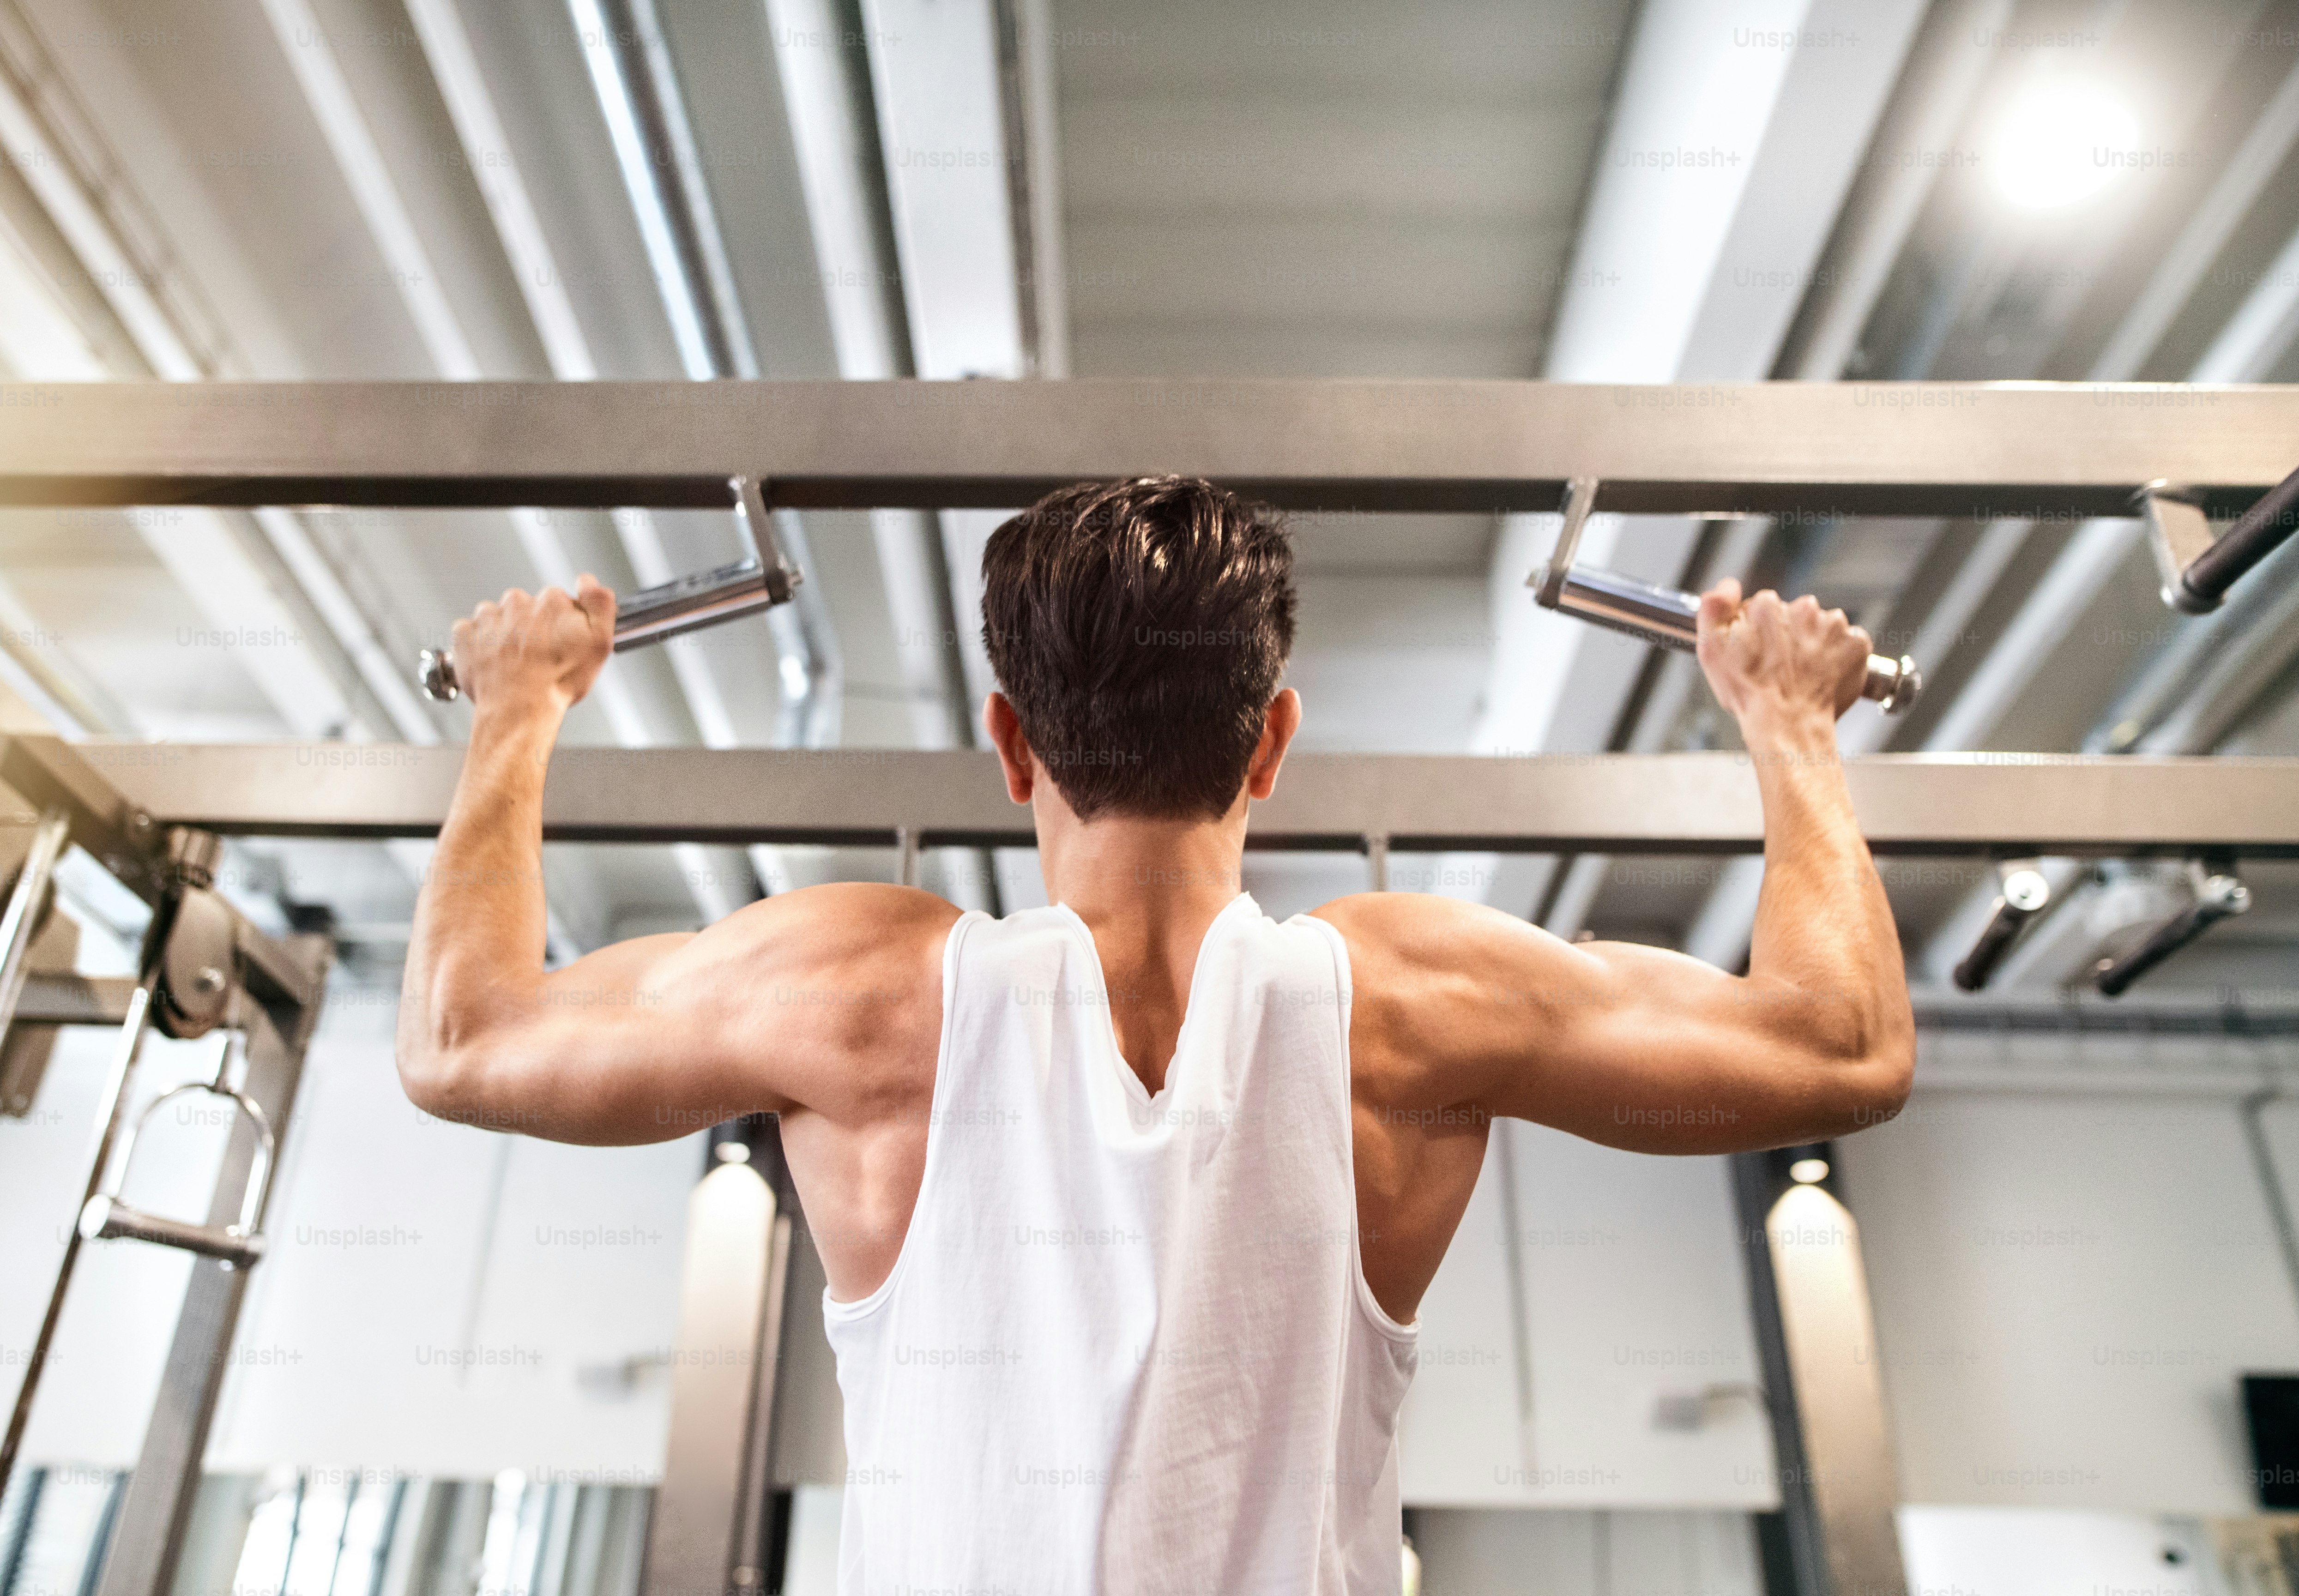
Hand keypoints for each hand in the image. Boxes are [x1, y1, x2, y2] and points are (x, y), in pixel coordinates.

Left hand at [449, 575, 615, 715]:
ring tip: (514, 661)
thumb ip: (599, 604)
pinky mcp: (465, 633)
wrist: (519, 710)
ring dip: (504, 633)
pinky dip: (480, 644)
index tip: (559, 642)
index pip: (556, 600)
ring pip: (498, 616)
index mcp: (550, 601)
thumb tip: (587, 580)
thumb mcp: (599, 643)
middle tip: (537, 655)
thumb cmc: (558, 682)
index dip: (560, 622)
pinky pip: (472, 630)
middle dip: (530, 625)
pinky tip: (493, 661)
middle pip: (525, 606)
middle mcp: (517, 602)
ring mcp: (488, 617)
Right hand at [1695, 579, 1869, 727]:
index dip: (1760, 630)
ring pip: (1823, 626)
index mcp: (1767, 606)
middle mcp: (1803, 609)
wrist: (1787, 726)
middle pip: (1796, 614)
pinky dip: (1840, 655)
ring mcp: (1833, 626)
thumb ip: (1713, 608)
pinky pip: (1849, 642)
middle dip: (1790, 634)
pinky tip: (1824, 674)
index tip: (1759, 651)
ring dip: (1816, 643)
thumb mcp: (1711, 650)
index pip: (1765, 607)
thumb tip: (1727, 585)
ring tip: (1804, 672)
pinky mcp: (1856, 644)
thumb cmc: (1750, 694)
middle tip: (1781, 665)